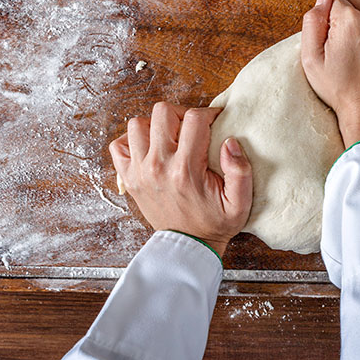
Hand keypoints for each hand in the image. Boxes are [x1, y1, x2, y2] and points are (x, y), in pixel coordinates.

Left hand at [108, 103, 252, 257]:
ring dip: (156, 125)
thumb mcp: (239, 203)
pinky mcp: (129, 178)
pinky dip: (132, 140)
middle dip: (182, 114)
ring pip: (138, 124)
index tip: (216, 121)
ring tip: (171, 137)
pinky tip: (150, 147)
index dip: (209, 113)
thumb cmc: (214, 223)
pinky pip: (119, 145)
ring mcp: (139, 171)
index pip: (194, 119)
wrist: (188, 247)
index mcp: (186, 169)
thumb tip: (230, 141)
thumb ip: (241, 170)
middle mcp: (158, 166)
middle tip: (193, 128)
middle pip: (162, 112)